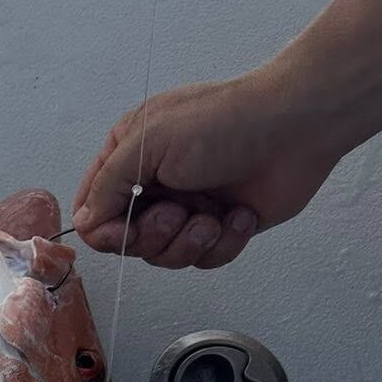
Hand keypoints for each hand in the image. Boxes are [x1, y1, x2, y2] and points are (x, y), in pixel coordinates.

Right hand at [73, 69, 345, 269]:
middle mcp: (154, 184)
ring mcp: (187, 207)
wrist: (296, 128)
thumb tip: (84, 223)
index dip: (106, 230)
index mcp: (128, 156)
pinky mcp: (220, 227)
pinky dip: (224, 242)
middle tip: (178, 212)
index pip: (93, 211)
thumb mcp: (148, 143)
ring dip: (190, 241)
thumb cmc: (226, 122)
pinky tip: (239, 214)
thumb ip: (106, 186)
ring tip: (213, 216)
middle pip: (128, 241)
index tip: (126, 227)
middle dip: (155, 234)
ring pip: (165, 256)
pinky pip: (204, 259)